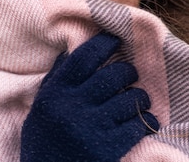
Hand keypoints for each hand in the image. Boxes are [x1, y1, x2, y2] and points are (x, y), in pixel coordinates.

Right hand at [20, 32, 158, 161]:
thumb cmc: (45, 143)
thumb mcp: (42, 109)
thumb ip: (57, 80)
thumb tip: (74, 50)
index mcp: (55, 93)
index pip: (84, 57)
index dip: (103, 44)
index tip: (115, 38)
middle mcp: (72, 107)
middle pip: (113, 75)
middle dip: (128, 72)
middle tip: (130, 75)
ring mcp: (92, 128)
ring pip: (130, 98)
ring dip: (140, 97)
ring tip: (138, 100)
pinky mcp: (108, 149)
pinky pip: (138, 125)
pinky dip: (146, 121)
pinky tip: (144, 122)